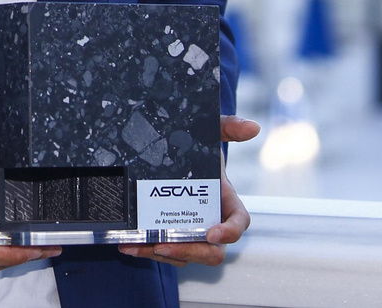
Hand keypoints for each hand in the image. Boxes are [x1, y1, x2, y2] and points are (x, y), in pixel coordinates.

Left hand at [119, 115, 260, 267]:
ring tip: (138, 244)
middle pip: (213, 251)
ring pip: (186, 255)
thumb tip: (253, 127)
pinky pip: (165, 253)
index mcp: (227, 202)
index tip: (212, 233)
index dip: (229, 232)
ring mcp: (193, 233)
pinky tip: (128, 244)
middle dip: (190, 251)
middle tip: (165, 244)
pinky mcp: (173, 237)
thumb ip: (229, 126)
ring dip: (163, 254)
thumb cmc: (197, 148)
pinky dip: (147, 251)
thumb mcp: (209, 133)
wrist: (170, 154)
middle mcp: (213, 222)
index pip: (239, 223)